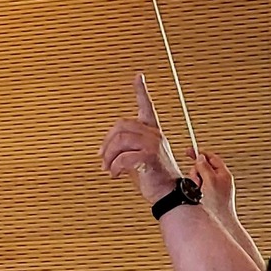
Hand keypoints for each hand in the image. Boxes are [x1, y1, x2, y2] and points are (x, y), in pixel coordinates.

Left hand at [98, 75, 182, 204]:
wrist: (168, 194)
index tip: (138, 76)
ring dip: (109, 157)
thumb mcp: (138, 159)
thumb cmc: (154, 178)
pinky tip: (115, 174)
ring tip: (108, 168)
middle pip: (121, 126)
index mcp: (153, 132)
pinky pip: (123, 157)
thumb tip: (105, 150)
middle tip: (102, 158)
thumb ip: (125, 149)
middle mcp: (154, 134)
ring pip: (120, 140)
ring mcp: (153, 144)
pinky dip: (115, 167)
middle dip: (107, 143)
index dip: (141, 91)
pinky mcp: (150, 156)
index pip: (146, 106)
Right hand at [188, 150, 235, 217]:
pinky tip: (197, 198)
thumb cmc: (218, 205)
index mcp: (223, 174)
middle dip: (196, 173)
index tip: (188, 151)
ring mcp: (214, 190)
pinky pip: (197, 189)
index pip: (211, 158)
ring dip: (194, 184)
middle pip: (203, 169)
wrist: (220, 223)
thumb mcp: (210, 180)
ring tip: (198, 193)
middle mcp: (220, 181)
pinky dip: (195, 191)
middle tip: (197, 182)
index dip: (200, 154)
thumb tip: (200, 157)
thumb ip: (205, 167)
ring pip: (198, 180)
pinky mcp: (208, 198)